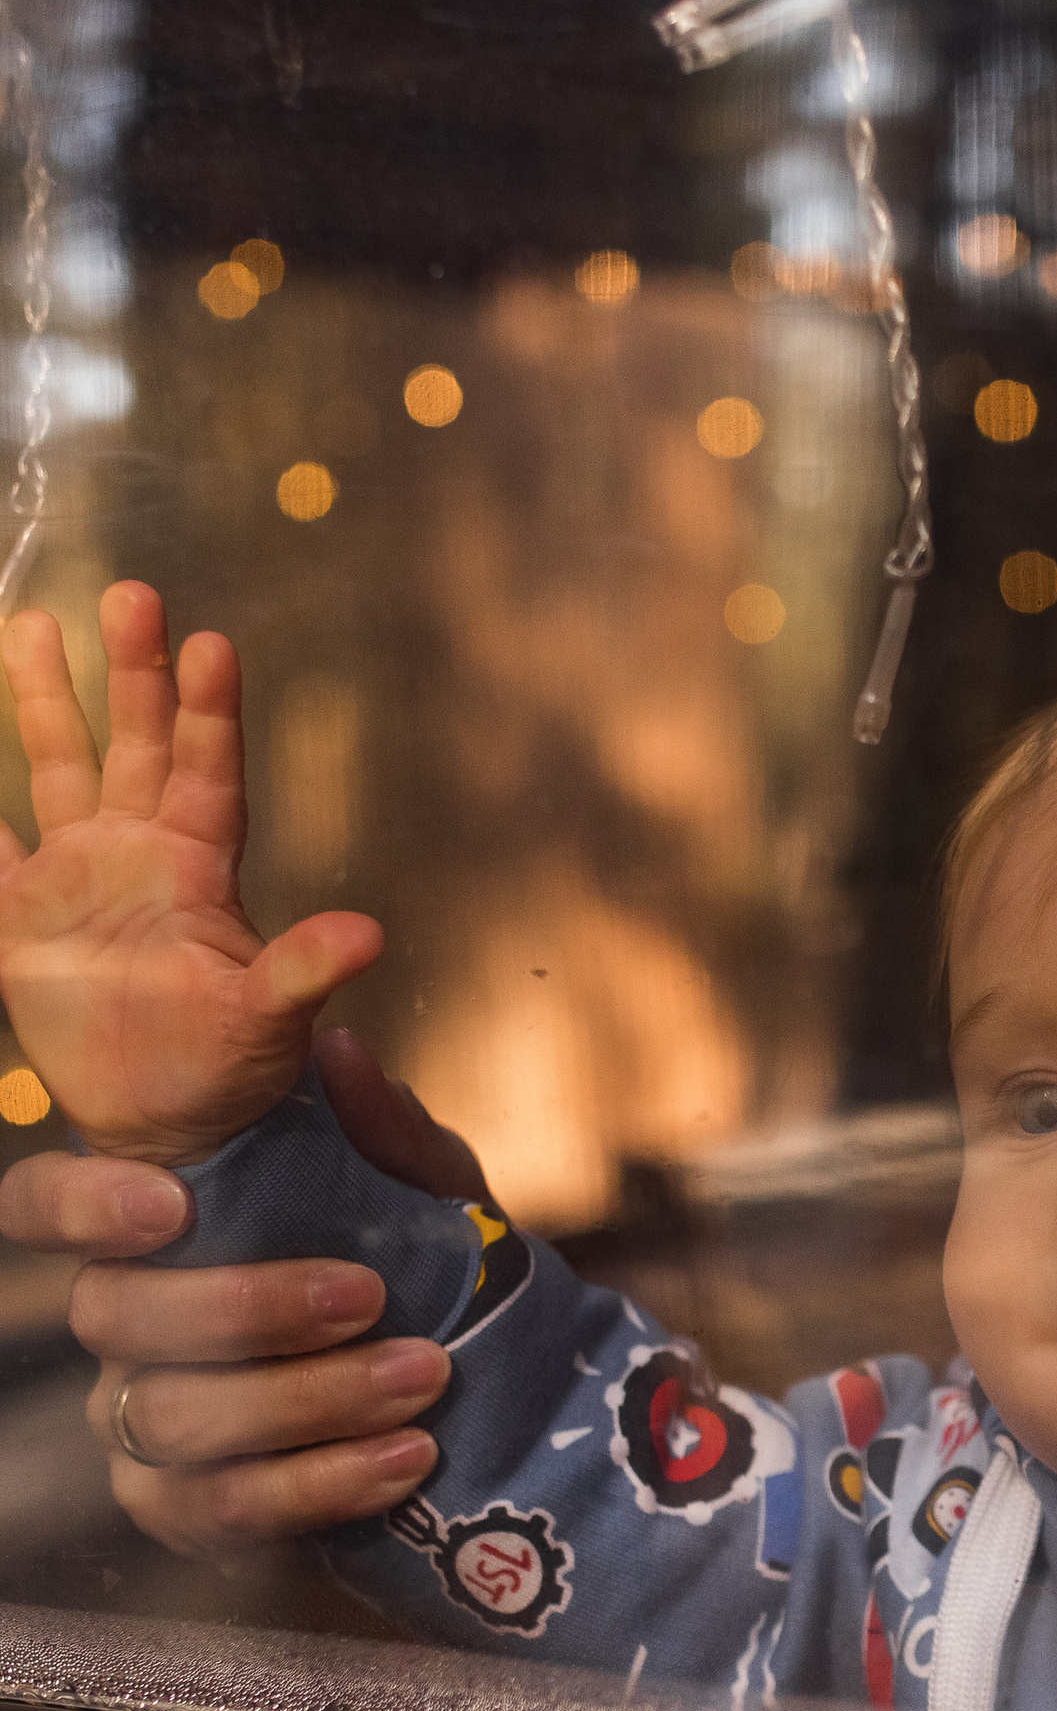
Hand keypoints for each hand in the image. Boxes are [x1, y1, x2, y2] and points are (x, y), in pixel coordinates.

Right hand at [0, 584, 381, 1165]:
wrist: (167, 1117)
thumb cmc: (234, 1066)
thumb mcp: (273, 1021)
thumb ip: (305, 972)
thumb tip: (369, 936)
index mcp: (202, 867)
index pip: (209, 772)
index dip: (211, 711)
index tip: (215, 643)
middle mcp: (142, 852)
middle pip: (140, 744)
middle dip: (136, 673)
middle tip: (134, 593)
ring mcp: (79, 875)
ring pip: (62, 766)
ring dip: (49, 700)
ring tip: (35, 621)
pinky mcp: (22, 916)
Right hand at [0, 1028, 483, 1558]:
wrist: (488, 1396)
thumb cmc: (426, 1273)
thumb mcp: (430, 1196)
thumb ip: (387, 1137)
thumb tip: (342, 1053)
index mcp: (155, 1230)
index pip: (44, 1206)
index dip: (78, 1204)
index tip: (172, 1202)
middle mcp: (125, 1326)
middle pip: (115, 1318)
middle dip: (247, 1306)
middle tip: (368, 1296)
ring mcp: (142, 1422)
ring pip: (172, 1420)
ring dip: (310, 1399)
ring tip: (423, 1377)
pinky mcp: (187, 1508)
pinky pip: (219, 1510)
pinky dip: (322, 1486)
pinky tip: (405, 1459)